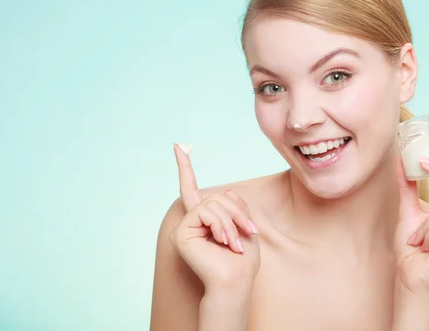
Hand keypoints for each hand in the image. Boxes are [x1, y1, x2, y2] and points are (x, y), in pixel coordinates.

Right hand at [169, 144, 260, 290]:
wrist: (235, 281)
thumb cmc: (242, 260)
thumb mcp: (245, 226)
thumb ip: (236, 206)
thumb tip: (227, 191)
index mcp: (205, 219)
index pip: (192, 188)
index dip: (185, 167)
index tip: (178, 146)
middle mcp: (192, 220)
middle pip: (215, 196)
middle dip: (236, 211)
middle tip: (249, 232)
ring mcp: (185, 226)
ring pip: (212, 203)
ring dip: (231, 221)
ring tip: (235, 242)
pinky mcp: (181, 233)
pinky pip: (204, 212)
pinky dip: (220, 224)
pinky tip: (223, 241)